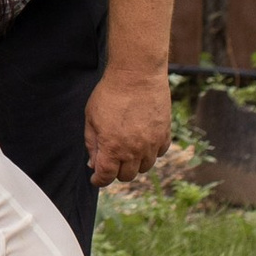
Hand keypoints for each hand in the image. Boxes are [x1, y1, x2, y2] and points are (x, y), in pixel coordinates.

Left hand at [85, 59, 173, 190]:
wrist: (136, 75)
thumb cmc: (109, 94)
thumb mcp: (91, 118)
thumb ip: (92, 143)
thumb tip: (93, 163)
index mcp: (112, 148)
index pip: (106, 177)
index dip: (99, 180)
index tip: (96, 178)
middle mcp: (133, 151)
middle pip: (126, 176)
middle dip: (116, 171)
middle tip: (111, 161)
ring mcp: (151, 144)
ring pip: (145, 167)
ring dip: (135, 163)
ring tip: (128, 151)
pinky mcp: (164, 134)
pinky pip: (159, 153)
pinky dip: (151, 152)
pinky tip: (143, 142)